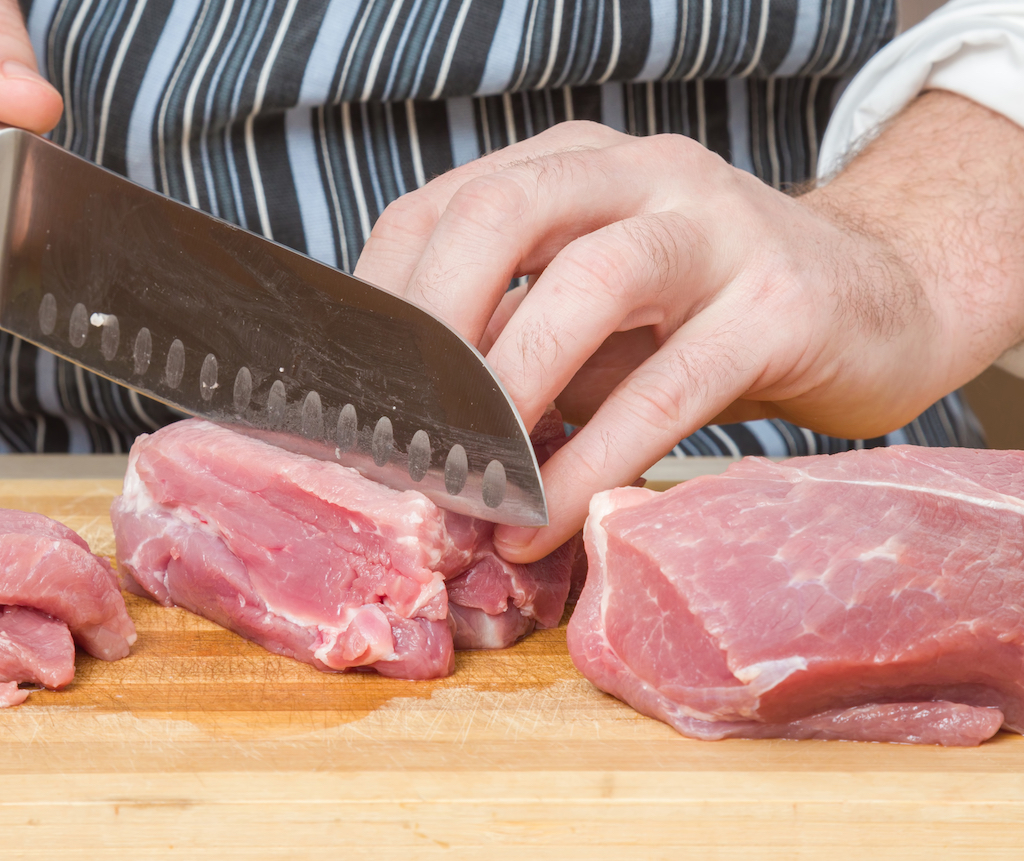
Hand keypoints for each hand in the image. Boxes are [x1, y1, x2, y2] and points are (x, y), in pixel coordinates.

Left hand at [354, 93, 1023, 560]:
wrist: (874, 303)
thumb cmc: (706, 318)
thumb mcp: (592, 315)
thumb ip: (513, 339)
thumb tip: (407, 423)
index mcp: (575, 167)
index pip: (443, 206)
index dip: (383, 302)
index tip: (348, 397)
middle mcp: (640, 173)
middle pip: (503, 213)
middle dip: (431, 327)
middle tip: (396, 432)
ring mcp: (717, 226)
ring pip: (592, 281)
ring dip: (511, 390)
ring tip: (466, 480)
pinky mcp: (779, 302)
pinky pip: (669, 386)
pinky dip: (595, 460)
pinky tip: (547, 519)